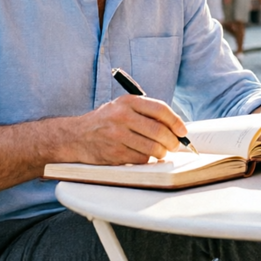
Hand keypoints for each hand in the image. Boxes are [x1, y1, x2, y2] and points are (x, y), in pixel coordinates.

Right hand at [67, 95, 185, 164]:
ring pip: (153, 148)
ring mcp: (117, 136)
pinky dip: (147, 159)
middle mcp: (122, 117)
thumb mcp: (122, 108)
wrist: (77, 136)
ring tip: (161, 151)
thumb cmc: (106, 121)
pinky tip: (143, 154)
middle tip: (175, 145)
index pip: (160, 109)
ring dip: (162, 152)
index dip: (176, 121)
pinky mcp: (114, 153)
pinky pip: (141, 159)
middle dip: (173, 141)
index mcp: (127, 102)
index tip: (183, 131)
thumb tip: (176, 127)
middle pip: (159, 131)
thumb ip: (146, 113)